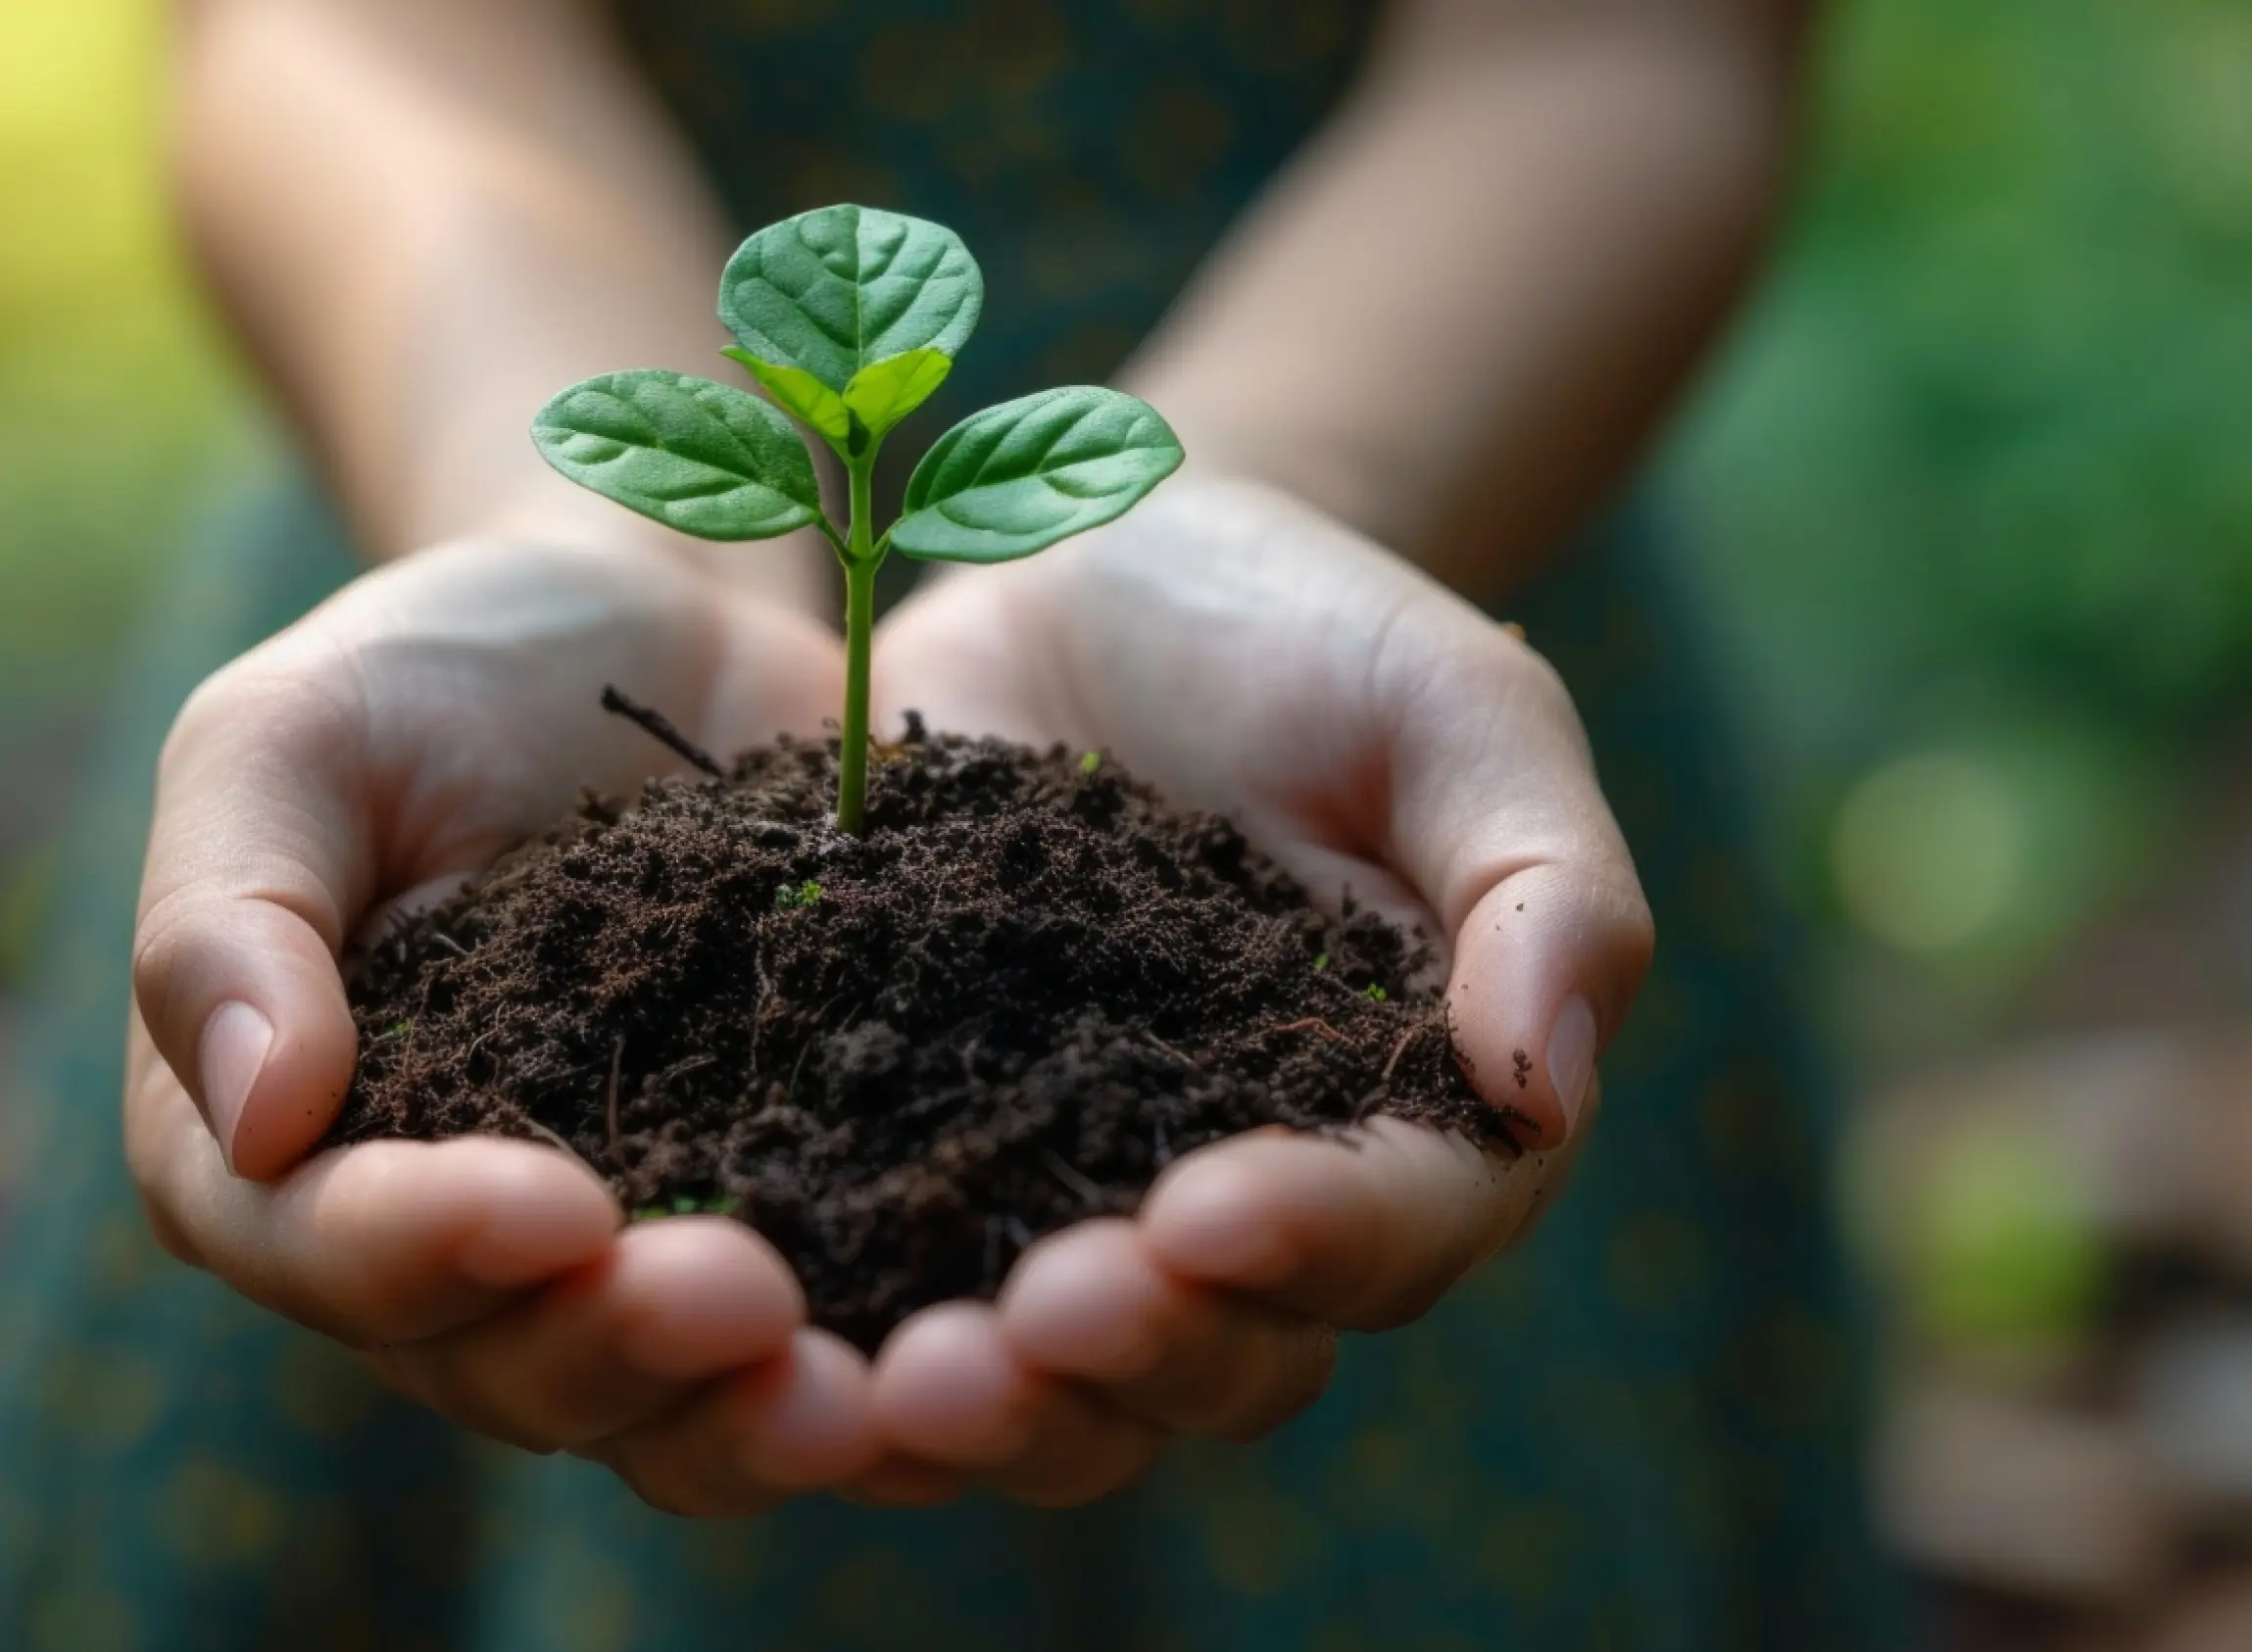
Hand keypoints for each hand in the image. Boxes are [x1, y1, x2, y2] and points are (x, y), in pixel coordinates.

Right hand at [127, 537, 889, 1512]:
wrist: (654, 621)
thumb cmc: (440, 666)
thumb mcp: (294, 741)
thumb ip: (233, 917)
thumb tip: (257, 1119)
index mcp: (299, 1141)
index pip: (316, 1246)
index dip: (422, 1254)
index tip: (553, 1210)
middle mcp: (457, 1230)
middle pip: (504, 1362)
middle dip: (616, 1349)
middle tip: (744, 1301)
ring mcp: (635, 1224)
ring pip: (663, 1393)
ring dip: (748, 1413)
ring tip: (854, 1391)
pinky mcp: (783, 1189)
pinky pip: (819, 1311)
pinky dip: (877, 1351)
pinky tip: (963, 1342)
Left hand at [858, 476, 1653, 1505]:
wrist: (1091, 572)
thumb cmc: (1310, 630)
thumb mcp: (1455, 712)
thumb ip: (1543, 888)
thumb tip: (1549, 1091)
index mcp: (1408, 1119)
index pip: (1392, 1229)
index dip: (1309, 1245)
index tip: (1205, 1216)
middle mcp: (1249, 1200)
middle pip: (1224, 1356)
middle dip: (1135, 1360)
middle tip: (1027, 1330)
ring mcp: (1074, 1191)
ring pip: (1061, 1377)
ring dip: (992, 1408)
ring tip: (897, 1386)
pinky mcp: (921, 1154)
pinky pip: (890, 1282)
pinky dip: (841, 1336)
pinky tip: (766, 1328)